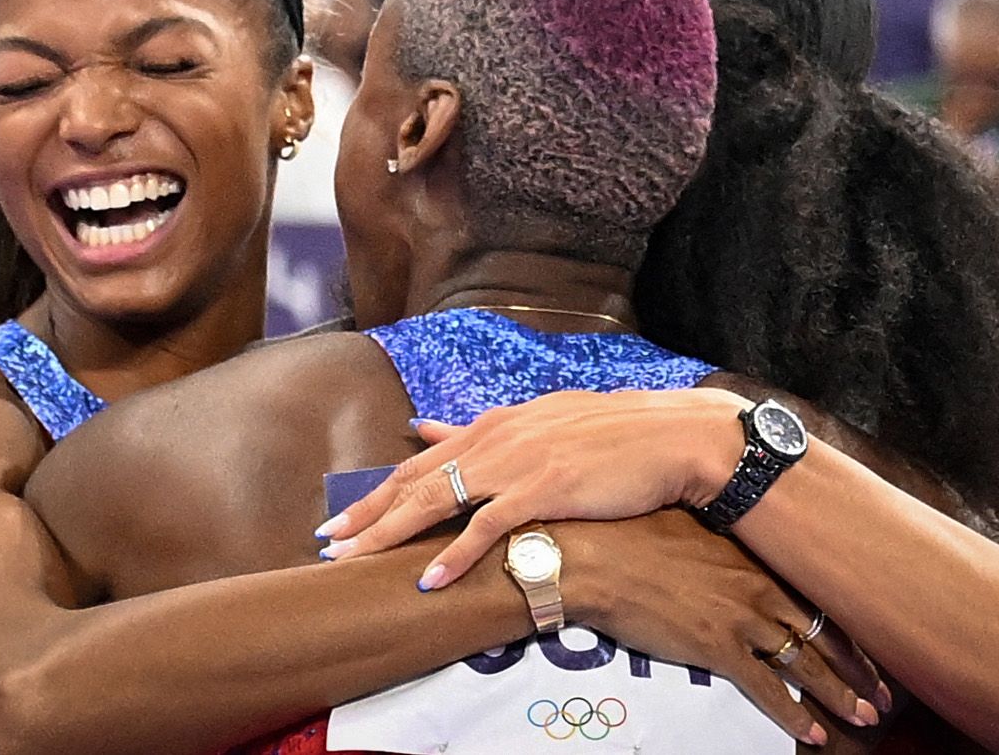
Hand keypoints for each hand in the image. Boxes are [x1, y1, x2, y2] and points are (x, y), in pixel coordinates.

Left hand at [318, 388, 749, 585]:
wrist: (672, 436)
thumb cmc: (615, 434)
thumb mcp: (543, 421)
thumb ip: (483, 431)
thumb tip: (428, 426)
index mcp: (498, 422)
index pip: (423, 461)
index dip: (378, 491)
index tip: (341, 518)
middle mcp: (499, 437)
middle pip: (417, 479)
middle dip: (367, 513)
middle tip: (326, 542)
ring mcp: (520, 462)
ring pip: (440, 499)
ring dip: (392, 531)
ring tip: (355, 559)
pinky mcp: (545, 488)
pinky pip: (488, 526)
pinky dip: (455, 553)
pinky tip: (429, 577)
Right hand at [560, 510, 885, 746]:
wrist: (599, 557)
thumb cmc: (635, 532)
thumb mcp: (691, 521)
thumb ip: (724, 536)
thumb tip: (733, 536)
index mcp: (757, 558)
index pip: (818, 596)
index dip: (847, 626)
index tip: (870, 645)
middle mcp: (760, 589)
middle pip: (824, 634)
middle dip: (858, 668)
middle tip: (882, 694)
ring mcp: (743, 620)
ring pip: (807, 665)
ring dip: (839, 695)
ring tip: (862, 717)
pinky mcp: (718, 650)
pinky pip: (768, 690)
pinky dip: (794, 715)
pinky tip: (813, 734)